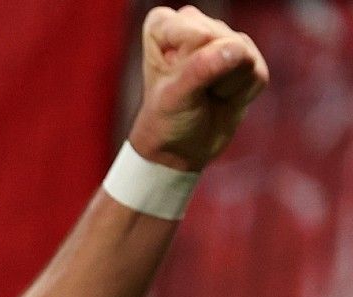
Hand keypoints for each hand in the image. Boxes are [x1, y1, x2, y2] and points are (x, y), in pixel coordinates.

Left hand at [129, 6, 269, 171]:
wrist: (182, 147)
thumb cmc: (167, 119)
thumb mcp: (174, 96)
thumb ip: (201, 69)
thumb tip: (236, 49)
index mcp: (163, 26)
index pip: (194, 32)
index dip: (190, 62)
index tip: (174, 81)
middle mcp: (194, 24)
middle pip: (222, 40)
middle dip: (211, 73)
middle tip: (193, 91)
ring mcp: (224, 38)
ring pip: (244, 55)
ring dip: (227, 85)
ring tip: (207, 94)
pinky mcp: (248, 57)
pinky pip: (258, 72)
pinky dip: (242, 93)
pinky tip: (223, 97)